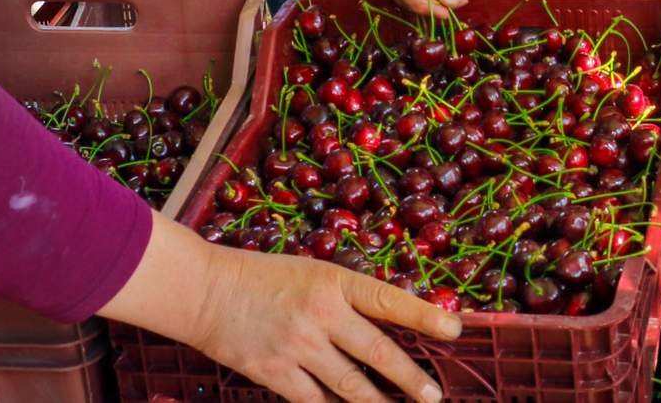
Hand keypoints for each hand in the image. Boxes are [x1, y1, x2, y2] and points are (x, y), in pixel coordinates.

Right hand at [106, 215, 459, 402]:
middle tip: (434, 395)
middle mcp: (320, 313)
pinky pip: (314, 402)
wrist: (204, 289)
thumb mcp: (311, 271)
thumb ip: (346, 296)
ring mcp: (298, 346)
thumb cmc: (262, 276)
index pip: (389, 300)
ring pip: (351, 386)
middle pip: (377, 352)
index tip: (455, 330)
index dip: (425, 316)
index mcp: (333, 280)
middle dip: (411, 379)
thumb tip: (388, 322)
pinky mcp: (274, 373)